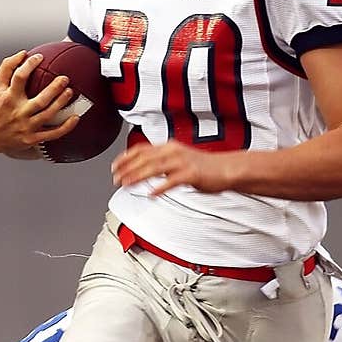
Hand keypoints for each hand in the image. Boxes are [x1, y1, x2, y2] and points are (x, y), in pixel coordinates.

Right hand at [0, 50, 80, 154]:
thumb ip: (7, 68)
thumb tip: (23, 53)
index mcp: (8, 97)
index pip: (19, 77)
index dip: (30, 65)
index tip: (40, 57)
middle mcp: (18, 112)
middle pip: (40, 100)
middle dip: (54, 88)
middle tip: (65, 78)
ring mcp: (26, 127)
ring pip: (48, 115)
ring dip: (61, 103)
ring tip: (70, 91)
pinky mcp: (32, 139)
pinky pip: (53, 134)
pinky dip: (66, 127)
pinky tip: (76, 117)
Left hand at [111, 141, 238, 196]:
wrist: (227, 168)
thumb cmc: (204, 167)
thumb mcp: (179, 160)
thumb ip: (163, 163)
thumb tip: (144, 170)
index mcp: (169, 147)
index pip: (141, 149)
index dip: (125, 157)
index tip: (114, 167)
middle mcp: (173, 151)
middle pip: (143, 158)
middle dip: (127, 169)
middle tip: (115, 179)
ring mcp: (182, 162)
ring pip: (154, 168)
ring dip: (137, 177)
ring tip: (126, 184)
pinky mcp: (191, 174)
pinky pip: (172, 181)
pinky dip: (160, 187)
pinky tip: (151, 194)